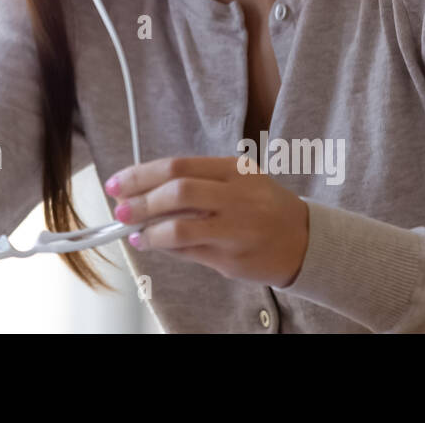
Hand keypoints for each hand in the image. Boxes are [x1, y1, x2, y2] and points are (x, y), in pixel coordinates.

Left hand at [105, 156, 310, 287]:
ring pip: (181, 227)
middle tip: (120, 210)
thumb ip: (195, 183)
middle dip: (141, 201)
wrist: (306, 241)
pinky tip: (152, 244)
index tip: (118, 183)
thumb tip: (141, 193)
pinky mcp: (234, 258)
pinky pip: (190, 252)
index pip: (178, 166)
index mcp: (235, 170)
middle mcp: (238, 197)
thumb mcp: (237, 181)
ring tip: (135, 233)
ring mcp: (237, 229)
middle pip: (178, 192)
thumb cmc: (262, 206)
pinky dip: (165, 247)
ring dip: (150, 231)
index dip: (141, 175)